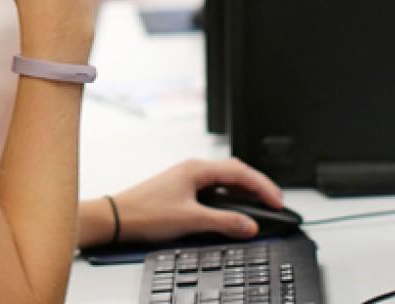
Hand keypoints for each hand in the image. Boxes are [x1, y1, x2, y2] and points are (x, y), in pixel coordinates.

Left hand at [110, 158, 285, 242]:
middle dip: (257, 186)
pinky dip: (229, 197)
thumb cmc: (145, 213)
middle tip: (274, 202)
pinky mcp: (182, 189)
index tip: (278, 201)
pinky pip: (214, 188)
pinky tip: (234, 209)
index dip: (263, 186)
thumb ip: (224, 223)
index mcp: (197, 169)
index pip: (241, 172)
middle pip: (235, 172)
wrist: (117, 218)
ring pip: (224, 180)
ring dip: (244, 191)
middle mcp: (193, 169)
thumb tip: (250, 225)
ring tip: (259, 205)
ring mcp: (187, 178)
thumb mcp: (191, 220)